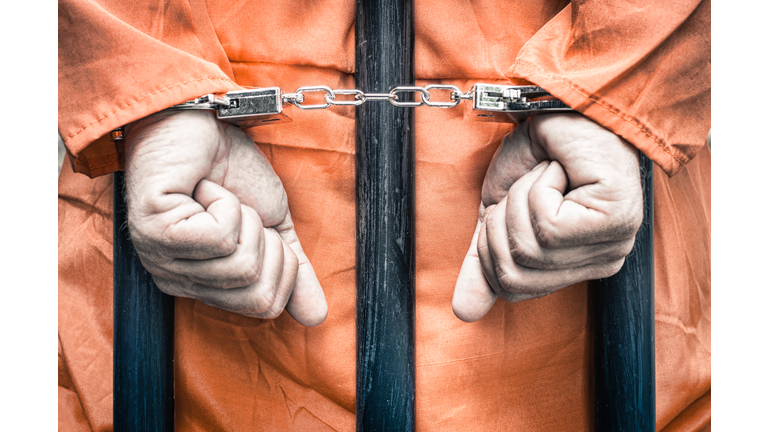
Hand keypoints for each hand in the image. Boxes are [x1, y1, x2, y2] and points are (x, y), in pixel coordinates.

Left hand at [124, 110, 327, 325]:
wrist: (200, 120)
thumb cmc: (230, 169)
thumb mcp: (274, 225)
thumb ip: (293, 269)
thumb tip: (317, 316)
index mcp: (205, 284)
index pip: (265, 306)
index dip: (282, 264)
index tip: (260, 226)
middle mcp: (178, 281)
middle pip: (256, 295)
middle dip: (267, 243)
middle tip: (240, 211)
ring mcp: (162, 259)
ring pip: (241, 265)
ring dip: (244, 217)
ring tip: (218, 196)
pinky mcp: (155, 232)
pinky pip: (221, 237)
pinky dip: (226, 202)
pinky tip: (201, 188)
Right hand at [452, 113, 642, 321]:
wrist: (564, 106)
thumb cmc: (538, 154)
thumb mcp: (497, 212)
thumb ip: (483, 260)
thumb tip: (462, 312)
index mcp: (574, 267)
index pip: (513, 289)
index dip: (489, 249)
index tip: (501, 212)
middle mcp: (599, 264)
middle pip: (515, 275)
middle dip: (500, 224)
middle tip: (523, 188)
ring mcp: (611, 245)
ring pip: (530, 247)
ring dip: (521, 197)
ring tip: (545, 174)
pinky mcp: (614, 220)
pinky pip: (548, 224)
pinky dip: (539, 186)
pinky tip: (559, 170)